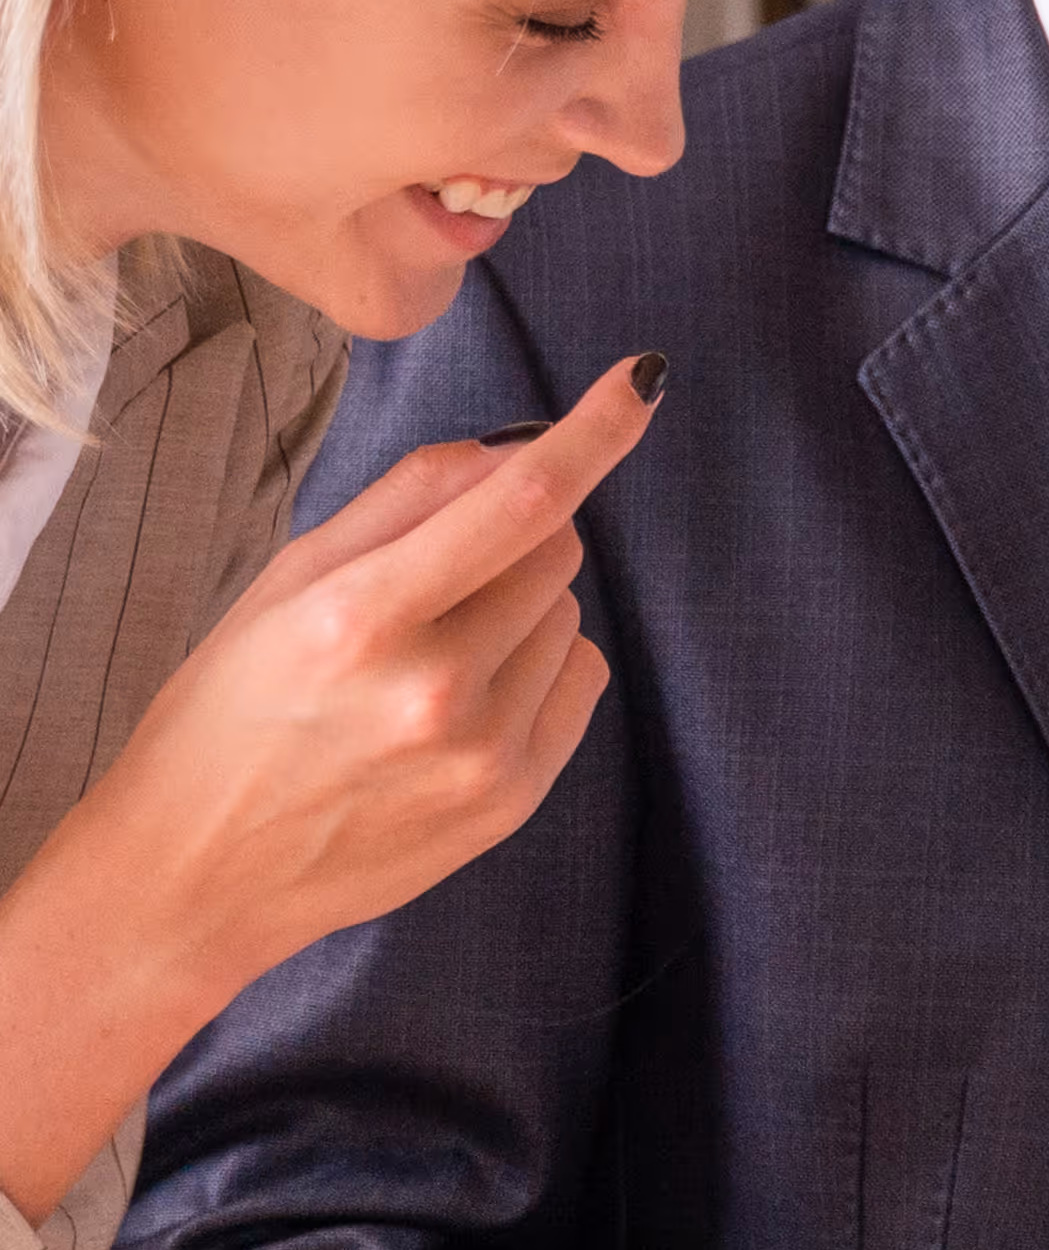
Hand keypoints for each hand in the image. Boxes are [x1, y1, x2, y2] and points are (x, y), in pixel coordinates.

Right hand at [0, 362, 654, 1222]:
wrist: (203, 867)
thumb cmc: (233, 708)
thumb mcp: (288, 581)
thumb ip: (404, 504)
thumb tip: (517, 448)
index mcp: (362, 615)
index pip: (517, 502)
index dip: (594, 434)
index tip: (644, 381)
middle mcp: (434, 686)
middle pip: (555, 552)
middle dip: (514, 540)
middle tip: (434, 581)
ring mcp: (483, 752)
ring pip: (568, 616)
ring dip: (520, 611)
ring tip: (427, 658)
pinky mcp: (515, 799)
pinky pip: (580, 680)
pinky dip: (541, 669)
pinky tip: (464, 699)